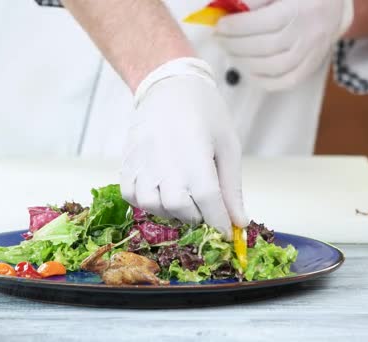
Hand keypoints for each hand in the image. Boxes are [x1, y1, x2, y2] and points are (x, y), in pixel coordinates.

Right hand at [120, 58, 248, 238]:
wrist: (169, 87)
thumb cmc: (204, 112)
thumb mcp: (228, 146)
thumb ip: (232, 187)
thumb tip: (240, 222)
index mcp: (195, 157)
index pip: (209, 204)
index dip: (220, 223)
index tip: (226, 232)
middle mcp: (165, 164)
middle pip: (181, 210)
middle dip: (197, 217)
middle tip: (205, 209)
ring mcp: (142, 164)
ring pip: (154, 207)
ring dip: (172, 211)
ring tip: (184, 198)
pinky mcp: (127, 163)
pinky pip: (132, 196)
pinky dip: (146, 202)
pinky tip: (161, 192)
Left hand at [216, 0, 353, 90]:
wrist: (335, 7)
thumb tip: (229, 6)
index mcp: (299, 9)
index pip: (264, 22)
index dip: (238, 26)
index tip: (220, 25)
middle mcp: (307, 33)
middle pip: (265, 46)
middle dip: (236, 45)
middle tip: (220, 39)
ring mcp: (310, 53)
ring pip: (273, 67)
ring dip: (245, 62)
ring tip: (230, 53)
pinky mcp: (310, 67)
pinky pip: (286, 81)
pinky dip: (263, 80)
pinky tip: (247, 71)